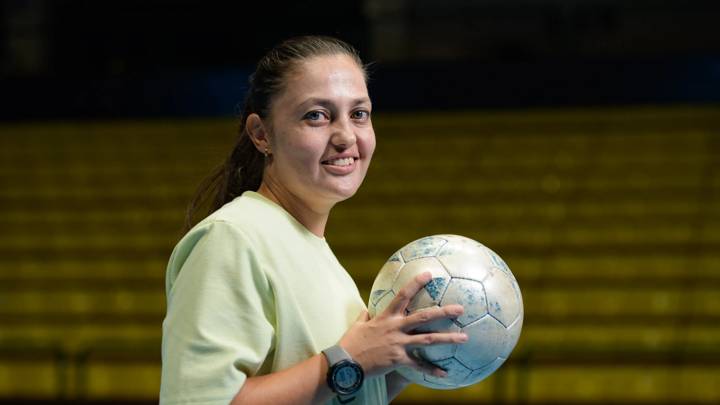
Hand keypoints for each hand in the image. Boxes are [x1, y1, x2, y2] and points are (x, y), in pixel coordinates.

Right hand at [338, 272, 467, 377]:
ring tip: (464, 337)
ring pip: (428, 339)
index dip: (416, 283)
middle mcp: (395, 328)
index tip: (429, 274)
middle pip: (424, 317)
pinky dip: (431, 369)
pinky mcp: (398, 360)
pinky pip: (418, 364)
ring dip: (448, 338)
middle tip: (460, 309)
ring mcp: (398, 344)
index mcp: (386, 316)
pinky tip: (444, 373)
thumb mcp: (357, 324)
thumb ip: (365, 316)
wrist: (346, 363)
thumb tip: (367, 310)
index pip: (403, 295)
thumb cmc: (351, 343)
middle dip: (444, 312)